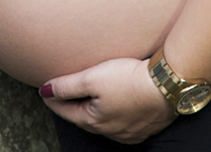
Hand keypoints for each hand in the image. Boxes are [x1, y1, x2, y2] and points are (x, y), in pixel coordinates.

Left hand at [41, 57, 175, 143]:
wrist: (167, 85)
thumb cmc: (128, 80)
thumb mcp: (90, 78)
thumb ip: (66, 86)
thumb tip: (44, 90)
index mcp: (94, 122)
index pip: (65, 111)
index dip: (52, 98)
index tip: (43, 89)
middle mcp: (111, 132)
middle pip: (83, 117)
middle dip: (70, 105)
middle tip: (60, 93)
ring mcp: (129, 132)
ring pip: (102, 121)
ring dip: (91, 109)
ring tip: (84, 96)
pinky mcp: (144, 127)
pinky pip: (120, 121)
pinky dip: (110, 112)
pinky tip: (111, 103)